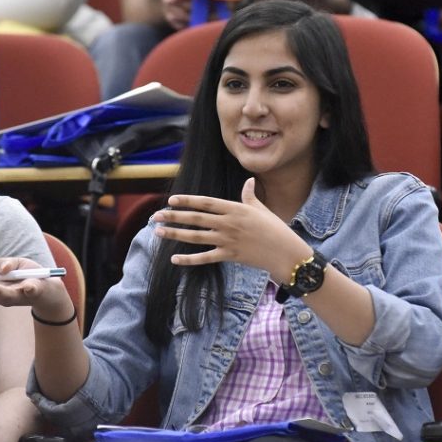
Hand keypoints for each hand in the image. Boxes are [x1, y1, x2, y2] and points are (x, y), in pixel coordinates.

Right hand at [0, 257, 71, 320]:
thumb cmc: (29, 275)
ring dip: (0, 291)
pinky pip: (33, 290)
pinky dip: (30, 289)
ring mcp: (21, 295)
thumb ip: (4, 263)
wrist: (51, 287)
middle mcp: (6, 296)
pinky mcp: (36, 292)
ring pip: (9, 295)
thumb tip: (2, 269)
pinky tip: (28, 288)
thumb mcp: (15, 264)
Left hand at [152, 178, 310, 279]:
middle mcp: (228, 223)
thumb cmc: (274, 228)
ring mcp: (228, 240)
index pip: (206, 202)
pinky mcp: (229, 256)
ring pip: (196, 237)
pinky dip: (189, 259)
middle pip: (196, 219)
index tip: (171, 200)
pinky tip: (174, 258)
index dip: (187, 201)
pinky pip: (205, 258)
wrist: (285, 252)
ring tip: (158, 232)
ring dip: (175, 234)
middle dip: (174, 216)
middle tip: (156, 216)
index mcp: (235, 209)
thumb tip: (248, 181)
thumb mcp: (261, 209)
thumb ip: (249, 196)